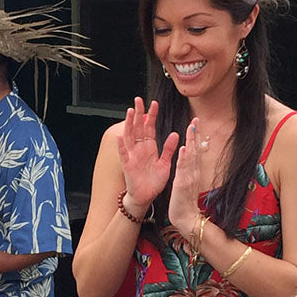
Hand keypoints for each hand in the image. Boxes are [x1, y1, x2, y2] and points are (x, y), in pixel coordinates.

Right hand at [116, 98, 178, 212]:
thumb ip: (169, 149)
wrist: (146, 196)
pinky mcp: (127, 165)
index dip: (151, 115)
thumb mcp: (165, 163)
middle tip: (138, 100)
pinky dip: (121, 145)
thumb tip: (175, 133)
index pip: (150, 127)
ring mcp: (132, 156)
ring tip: (129, 112)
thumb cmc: (154, 181)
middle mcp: (140, 149)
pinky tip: (120, 136)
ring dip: (128, 124)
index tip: (154, 103)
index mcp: (150, 147)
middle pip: (137, 127)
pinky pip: (123, 154)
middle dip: (138, 113)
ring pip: (129, 136)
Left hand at [168, 118, 203, 232]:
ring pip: (191, 156)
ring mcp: (189, 177)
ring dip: (191, 141)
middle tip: (196, 118)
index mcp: (193, 171)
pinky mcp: (183, 184)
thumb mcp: (187, 183)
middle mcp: (193, 172)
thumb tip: (190, 159)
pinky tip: (185, 148)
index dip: (195, 136)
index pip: (195, 150)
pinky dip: (185, 158)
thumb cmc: (185, 202)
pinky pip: (184, 169)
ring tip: (191, 127)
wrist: (187, 218)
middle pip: (196, 149)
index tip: (195, 123)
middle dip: (195, 134)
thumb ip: (189, 171)